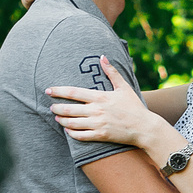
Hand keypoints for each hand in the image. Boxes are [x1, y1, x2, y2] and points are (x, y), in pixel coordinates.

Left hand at [48, 64, 171, 152]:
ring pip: (71, 123)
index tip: (48, 90)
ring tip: (57, 118)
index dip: (58, 91)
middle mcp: (96, 110)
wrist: (144, 127)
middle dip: (56, 108)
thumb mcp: (124, 87)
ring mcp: (98, 124)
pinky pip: (80, 136)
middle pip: (68, 109)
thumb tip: (103, 57)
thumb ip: (112, 72)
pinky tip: (68, 130)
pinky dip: (71, 133)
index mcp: (100, 97)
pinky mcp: (100, 135)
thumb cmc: (134, 106)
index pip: (73, 92)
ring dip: (61, 120)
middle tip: (51, 107)